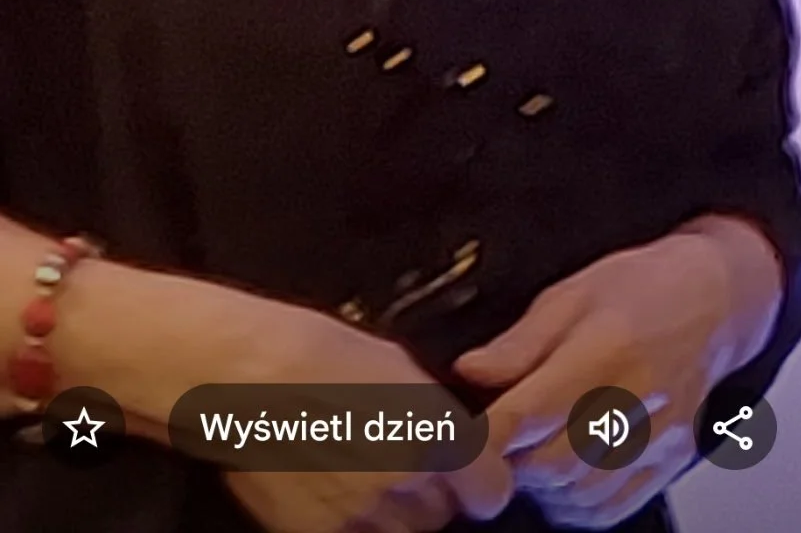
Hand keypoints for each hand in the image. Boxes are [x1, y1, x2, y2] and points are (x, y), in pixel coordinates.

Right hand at [216, 314, 511, 532]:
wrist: (240, 378)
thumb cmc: (315, 354)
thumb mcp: (396, 366)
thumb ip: (435, 415)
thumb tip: (456, 444)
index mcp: (432, 439)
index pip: (491, 492)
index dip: (482, 481)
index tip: (473, 473)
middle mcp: (404, 488)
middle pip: (441, 513)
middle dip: (430, 491)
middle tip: (397, 455)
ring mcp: (359, 521)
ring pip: (402, 530)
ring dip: (393, 510)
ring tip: (356, 466)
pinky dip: (352, 520)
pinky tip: (327, 481)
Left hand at [452, 221, 782, 526]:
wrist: (711, 301)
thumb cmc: (641, 288)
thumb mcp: (571, 293)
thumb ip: (519, 342)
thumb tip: (470, 373)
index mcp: (608, 347)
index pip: (533, 410)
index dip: (487, 432)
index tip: (458, 434)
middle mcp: (637, 400)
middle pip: (552, 463)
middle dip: (509, 458)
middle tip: (495, 435)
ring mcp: (657, 439)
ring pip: (577, 494)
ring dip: (540, 482)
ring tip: (530, 446)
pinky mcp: (665, 464)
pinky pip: (609, 509)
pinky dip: (574, 503)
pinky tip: (563, 472)